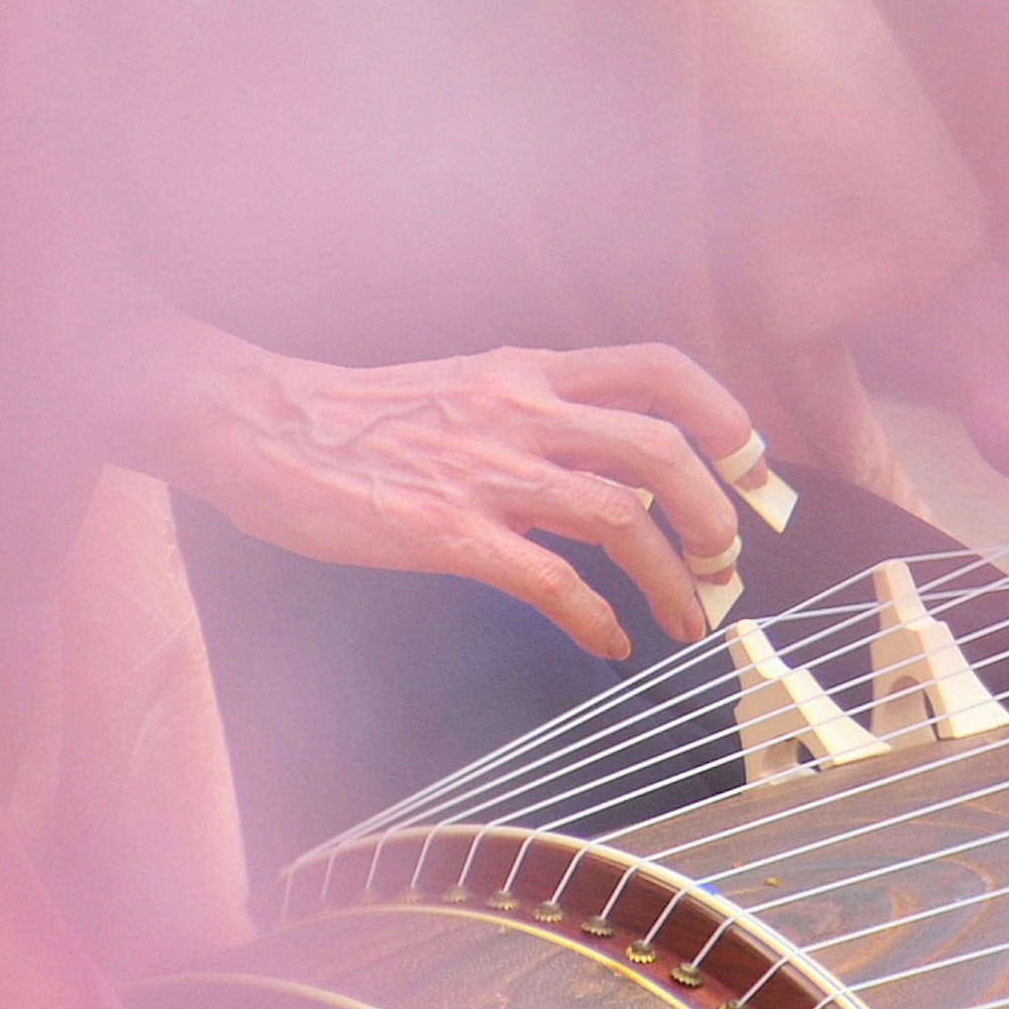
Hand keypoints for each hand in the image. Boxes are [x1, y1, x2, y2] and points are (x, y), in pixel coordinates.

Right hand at [105, 313, 752, 660]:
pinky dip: (596, 616)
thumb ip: (531, 410)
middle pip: (660, 446)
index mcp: (527, 372)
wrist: (258, 426)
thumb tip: (602, 459)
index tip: (750, 461)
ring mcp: (487, 473)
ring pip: (620, 514)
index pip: (655, 368)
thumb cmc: (355, 417)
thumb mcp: (463, 384)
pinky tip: (609, 640)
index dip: (721, 412)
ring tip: (686, 616)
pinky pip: (551, 581)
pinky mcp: (449, 533)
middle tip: (727, 557)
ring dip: (672, 575)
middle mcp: (521, 412)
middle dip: (715, 508)